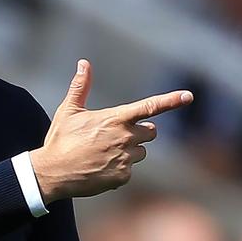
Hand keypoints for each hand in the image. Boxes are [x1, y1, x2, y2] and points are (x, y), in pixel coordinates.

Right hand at [29, 59, 192, 203]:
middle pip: (150, 132)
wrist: (53, 172)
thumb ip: (80, 86)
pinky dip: (119, 167)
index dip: (171, 100)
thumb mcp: (69, 110)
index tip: (188, 96)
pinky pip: (130, 169)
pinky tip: (99, 166)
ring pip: (141, 152)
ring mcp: (126, 159)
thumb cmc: (60, 139)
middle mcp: (125, 138)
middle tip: (115, 134)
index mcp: (115, 118)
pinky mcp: (123, 176)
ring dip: (130, 150)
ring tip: (103, 152)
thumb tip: (84, 63)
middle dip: (139, 132)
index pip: (150, 107)